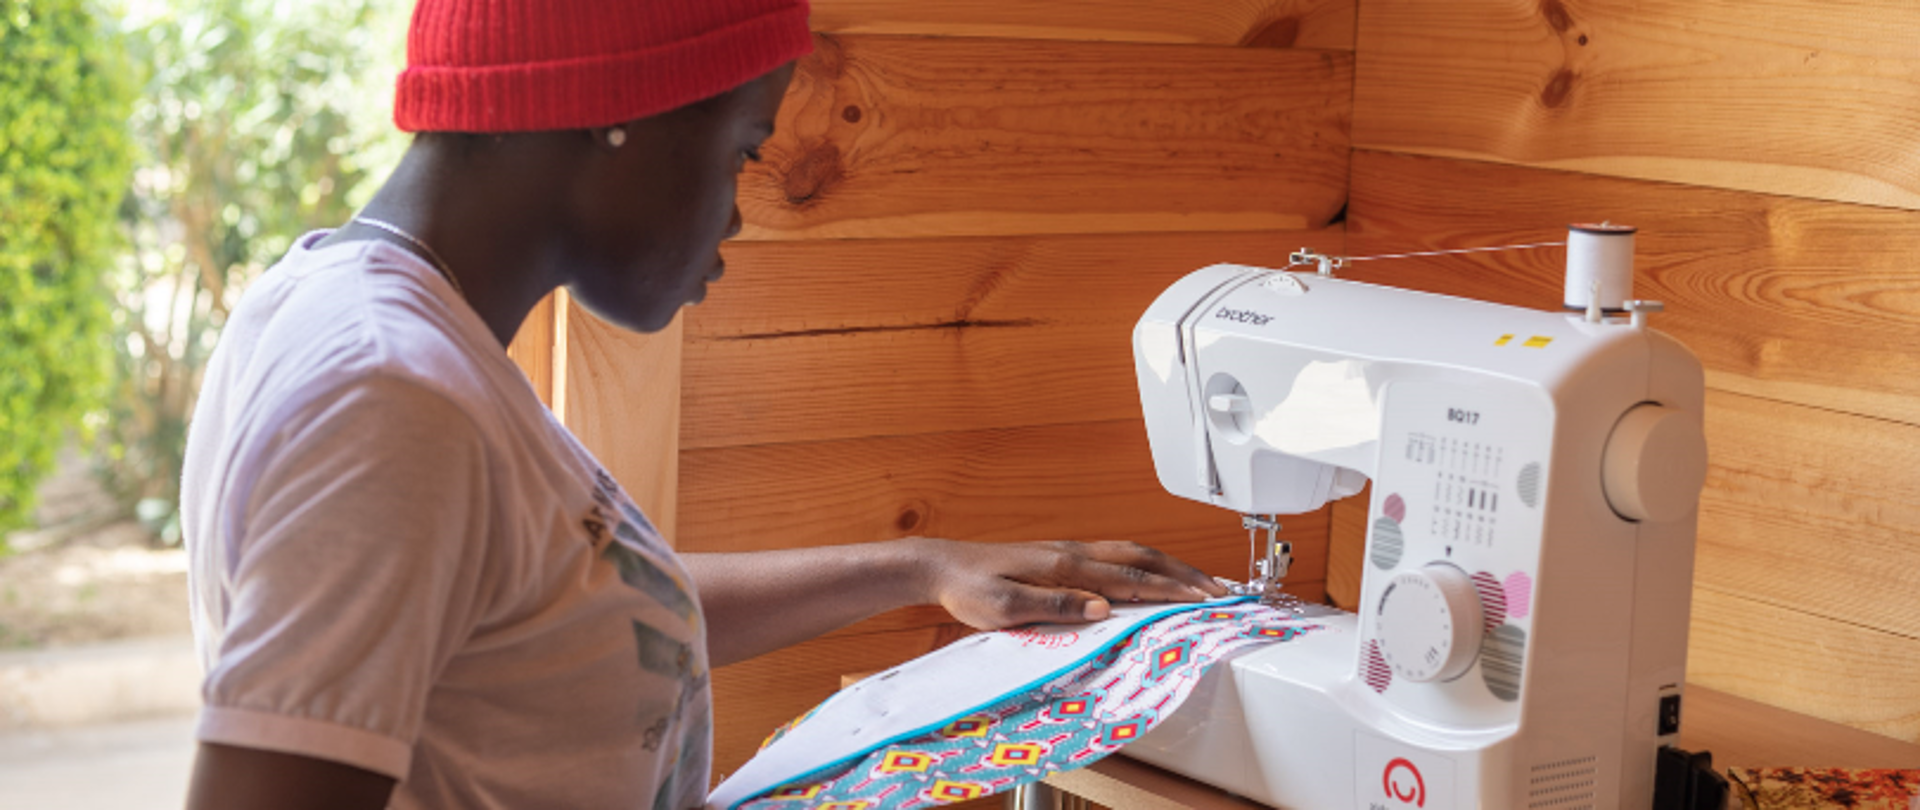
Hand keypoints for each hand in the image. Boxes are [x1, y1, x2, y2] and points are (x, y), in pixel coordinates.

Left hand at [905, 538, 1230, 629]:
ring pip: (1134, 553)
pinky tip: (1155, 574)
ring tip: (1202, 582)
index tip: (1206, 600)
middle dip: (1186, 574)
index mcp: (1065, 566)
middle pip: (1144, 558)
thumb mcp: (1004, 606)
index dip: (1172, 590)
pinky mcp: (1064, 556)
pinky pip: (1118, 556)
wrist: (943, 566)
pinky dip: (1148, 564)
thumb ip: (1054, 607)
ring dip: (1172, 567)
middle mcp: (1074, 553)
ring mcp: (1071, 552)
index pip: (1131, 579)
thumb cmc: (970, 589)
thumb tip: (1101, 609)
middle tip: (1222, 591)